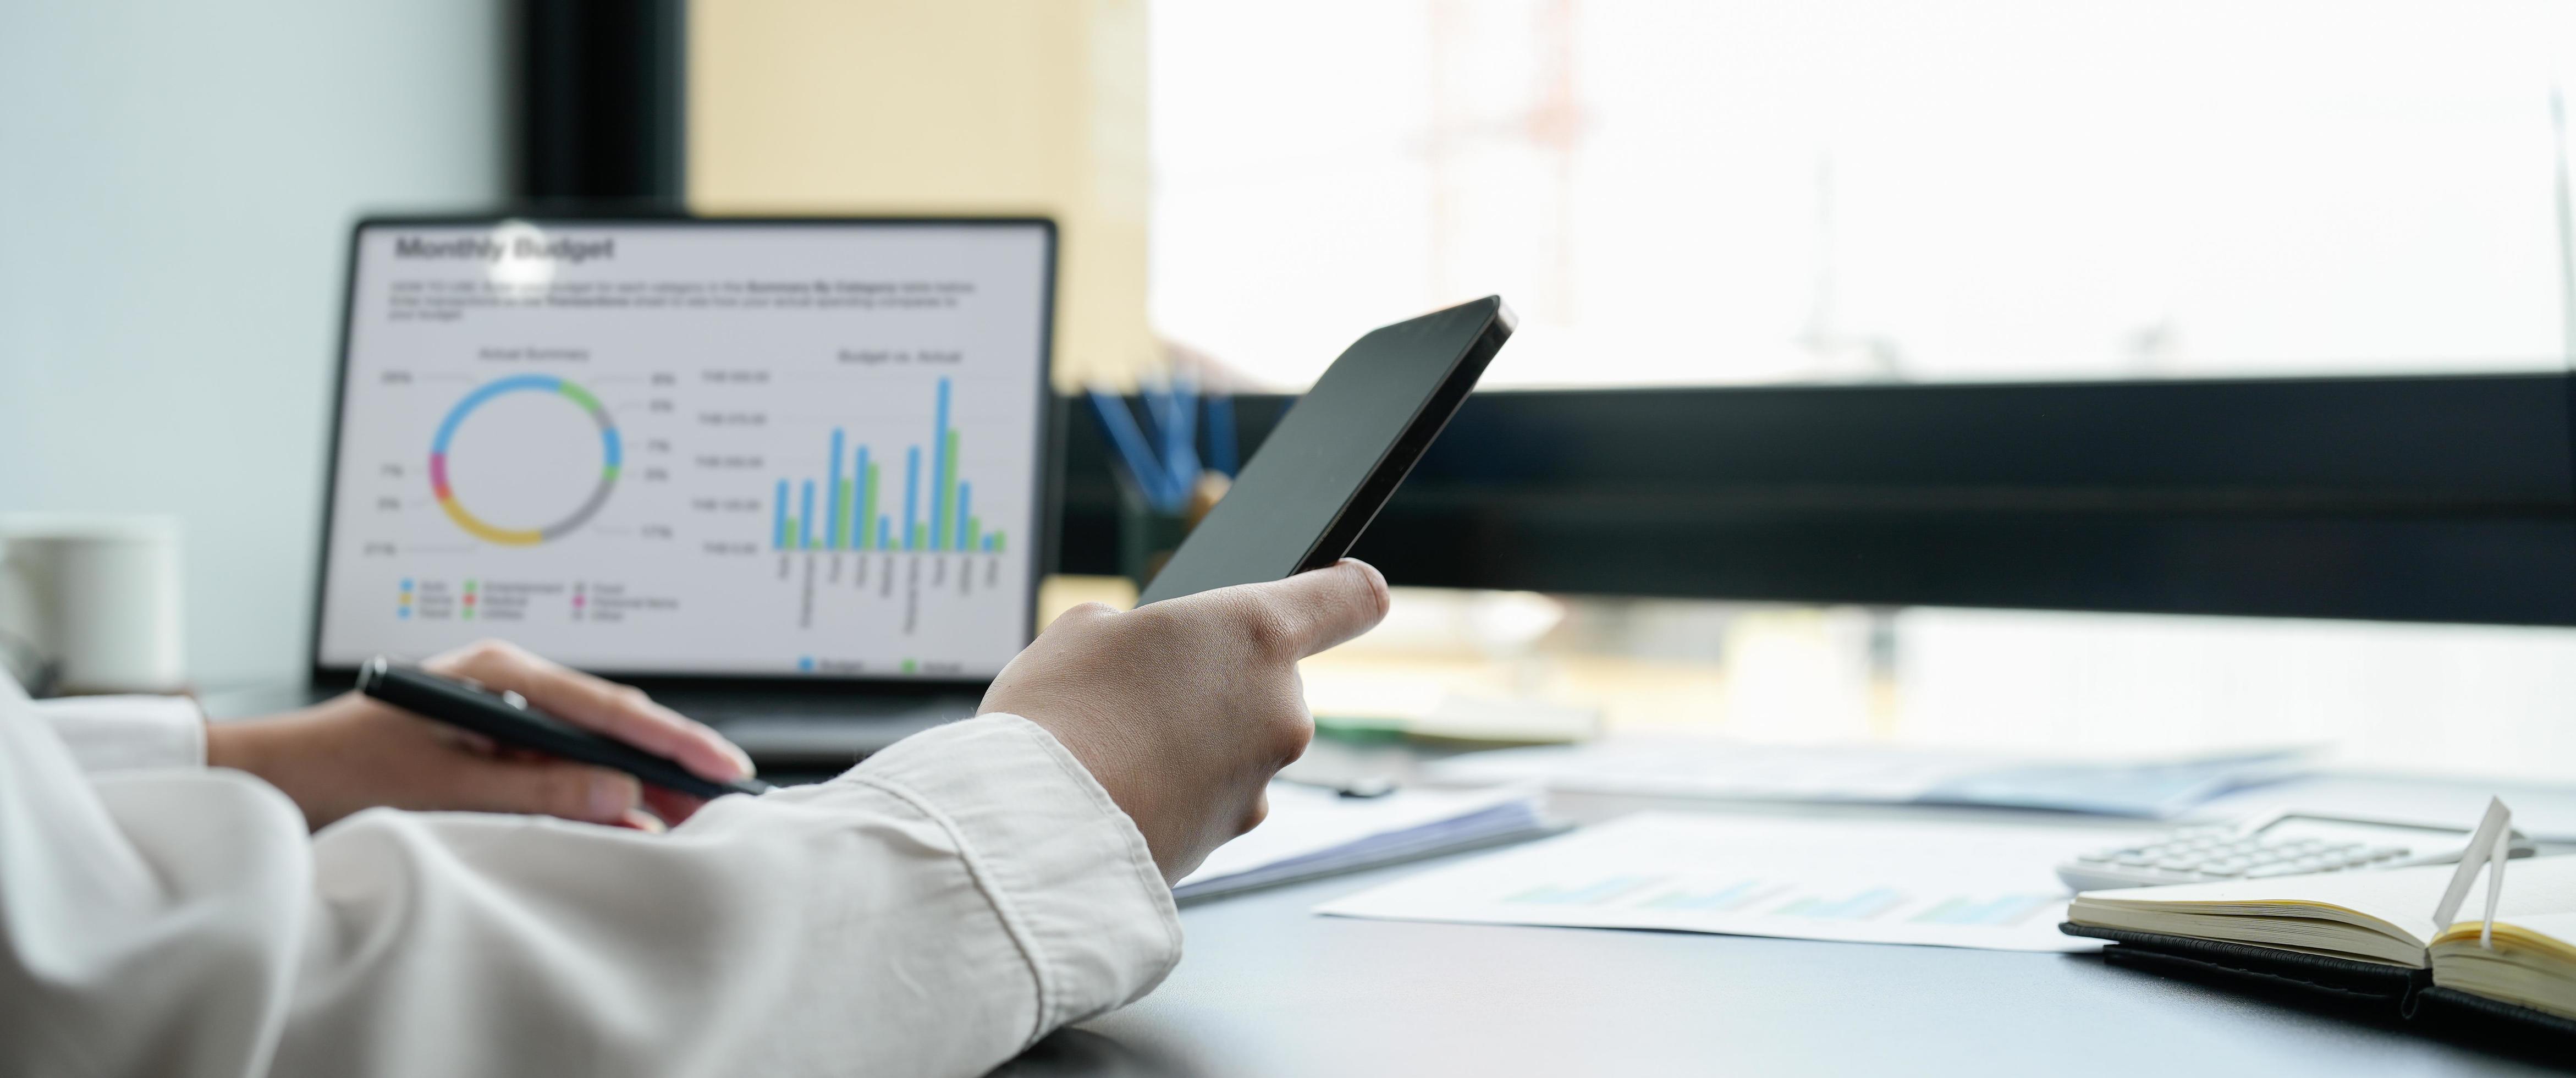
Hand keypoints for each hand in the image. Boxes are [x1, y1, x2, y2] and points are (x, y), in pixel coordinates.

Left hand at [206, 640, 754, 830]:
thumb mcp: (446, 783)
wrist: (273, 774)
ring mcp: (504, 714)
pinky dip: (597, 794)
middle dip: (669, 759)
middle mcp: (510, 685)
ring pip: (592, 747)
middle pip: (611, 722)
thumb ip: (541, 787)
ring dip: (637, 781)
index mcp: (501, 673)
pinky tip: (631, 820)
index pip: (607, 706)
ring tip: (691, 812)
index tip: (721, 765)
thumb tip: (624, 795)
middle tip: (725, 795)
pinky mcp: (494, 745)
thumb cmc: (343, 767)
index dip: (671, 739)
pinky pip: (562, 769)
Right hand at [979, 559, 1390, 882]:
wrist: (1034, 830)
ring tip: (1118, 744)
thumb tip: (1153, 661)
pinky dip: (1179, 788)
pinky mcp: (1232, 834)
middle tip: (1145, 689)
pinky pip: (1213, 793)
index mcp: (1258, 633)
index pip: (1350, 598)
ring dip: (1196, 739)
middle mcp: (1282, 708)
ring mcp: (1263, 779)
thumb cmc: (1059, 713)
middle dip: (1217, 680)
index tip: (1335, 586)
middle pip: (1270, 679)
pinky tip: (1123, 786)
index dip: (1344, 588)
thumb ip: (1146, 630)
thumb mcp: (1086, 629)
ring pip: (1239, 741)